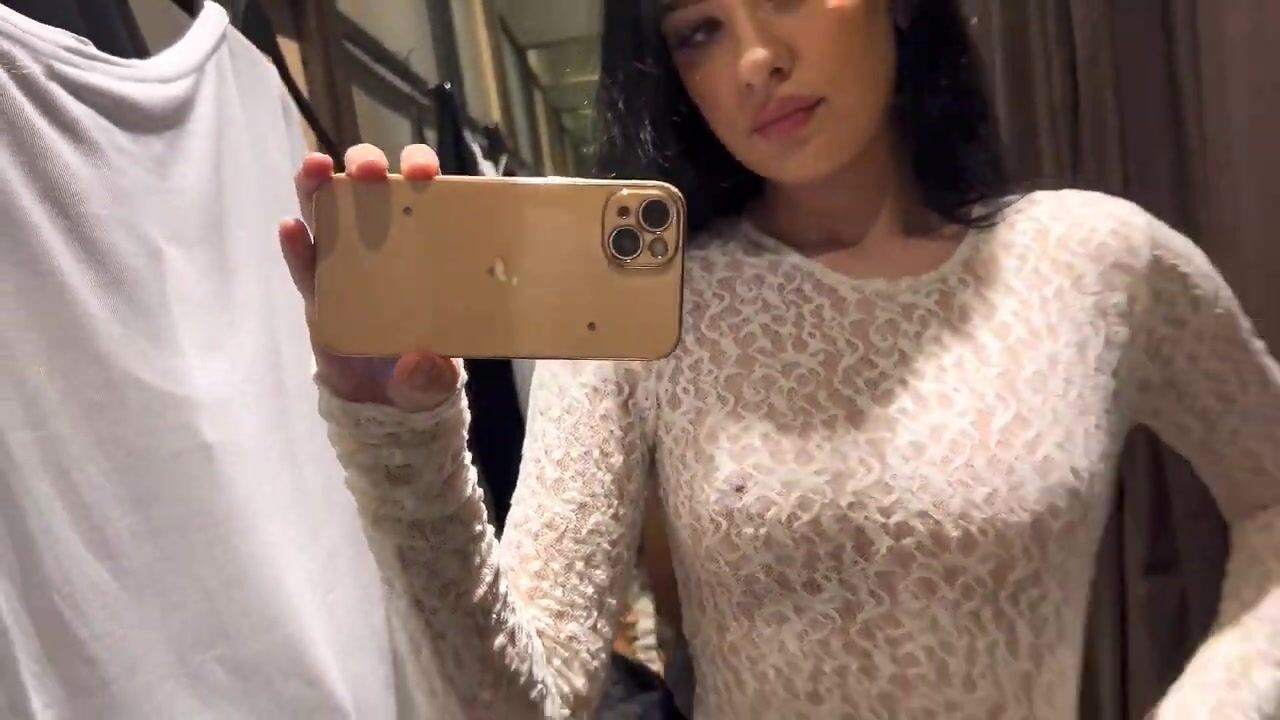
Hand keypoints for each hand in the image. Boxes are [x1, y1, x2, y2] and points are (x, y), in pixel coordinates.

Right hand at [279, 143, 460, 412]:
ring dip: (318, 187)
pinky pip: (304, 268)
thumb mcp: (438, 381)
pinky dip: (296, 248)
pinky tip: (290, 229)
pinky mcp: (318, 297)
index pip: (423, 199)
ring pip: (326, 217)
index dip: (420, 173)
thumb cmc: (424, 373)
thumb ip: (432, 377)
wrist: (386, 405)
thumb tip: (416, 365)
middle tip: (367, 168)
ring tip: (314, 167)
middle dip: (365, 167)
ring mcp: (344, 269)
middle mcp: (382, 249)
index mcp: (423, 252)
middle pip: (368, 194)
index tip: (423, 169)